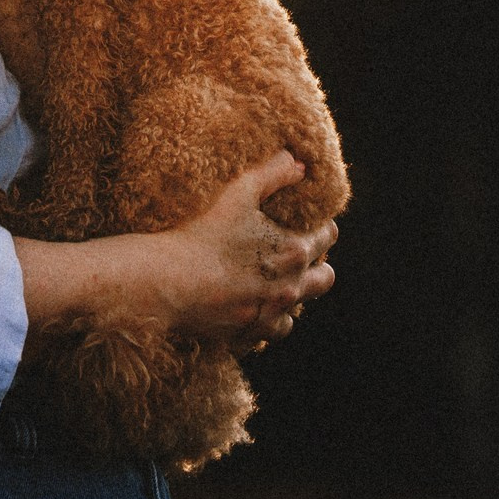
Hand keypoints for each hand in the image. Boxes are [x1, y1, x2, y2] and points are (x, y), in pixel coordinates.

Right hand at [159, 150, 338, 344]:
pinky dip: (264, 321)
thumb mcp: (239, 193)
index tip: (310, 221)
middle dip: (318, 265)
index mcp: (294, 253)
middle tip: (297, 253)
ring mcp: (271, 318)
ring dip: (290, 297)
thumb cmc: (205, 233)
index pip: (327, 237)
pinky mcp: (249, 337)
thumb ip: (273, 173)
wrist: (171, 282)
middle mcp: (291, 290)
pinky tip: (250, 308)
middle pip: (325, 279)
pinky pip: (269, 333)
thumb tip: (299, 162)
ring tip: (271, 283)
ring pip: (297, 311)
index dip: (322, 225)